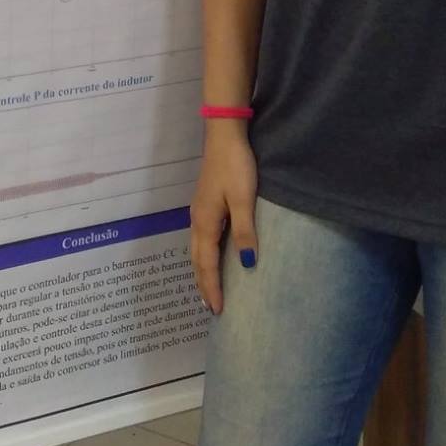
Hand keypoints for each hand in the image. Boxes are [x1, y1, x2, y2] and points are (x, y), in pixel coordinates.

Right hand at [190, 129, 257, 314]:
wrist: (224, 135)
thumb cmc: (235, 166)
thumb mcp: (244, 200)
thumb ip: (245, 232)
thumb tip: (248, 265)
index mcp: (206, 222)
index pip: (207, 264)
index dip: (211, 287)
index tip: (216, 310)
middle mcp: (198, 220)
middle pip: (197, 260)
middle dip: (203, 284)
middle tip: (210, 308)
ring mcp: (199, 211)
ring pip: (197, 249)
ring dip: (202, 271)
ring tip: (209, 289)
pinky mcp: (205, 203)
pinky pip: (202, 239)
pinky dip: (205, 256)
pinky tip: (212, 256)